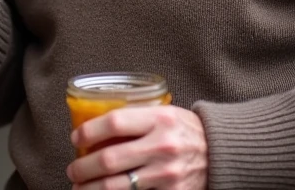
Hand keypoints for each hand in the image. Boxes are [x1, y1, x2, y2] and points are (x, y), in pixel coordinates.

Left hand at [67, 106, 207, 189]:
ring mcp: (168, 174)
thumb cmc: (185, 130)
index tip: (75, 137)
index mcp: (160, 119)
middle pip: (109, 159)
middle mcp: (163, 146)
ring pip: (117, 186)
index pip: (114, 122)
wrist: (221, 152)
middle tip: (73, 170)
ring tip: (79, 188)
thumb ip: (136, 118)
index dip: (88, 131)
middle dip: (83, 168)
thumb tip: (94, 127)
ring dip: (91, 189)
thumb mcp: (164, 113)